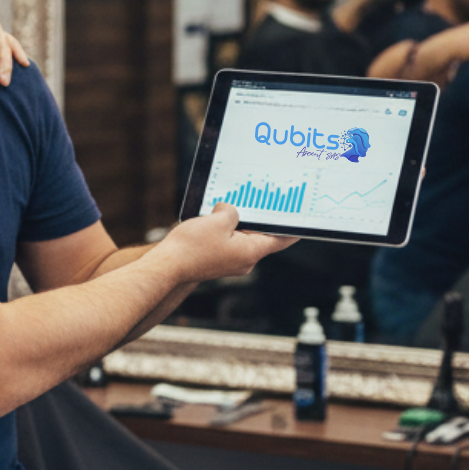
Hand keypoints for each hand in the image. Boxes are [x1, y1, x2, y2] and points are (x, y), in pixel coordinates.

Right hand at [157, 204, 296, 282]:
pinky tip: (213, 221)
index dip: (290, 230)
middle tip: (260, 204)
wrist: (169, 266)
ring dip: (237, 224)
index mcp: (250, 252)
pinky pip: (228, 243)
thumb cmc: (193, 246)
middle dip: (257, 220)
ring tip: (228, 209)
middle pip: (259, 237)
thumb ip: (231, 212)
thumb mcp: (217, 220)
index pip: (278, 240)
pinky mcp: (218, 262)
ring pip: (241, 239)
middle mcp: (245, 261)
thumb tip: (230, 212)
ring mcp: (231, 263)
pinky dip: (225, 231)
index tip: (301, 224)